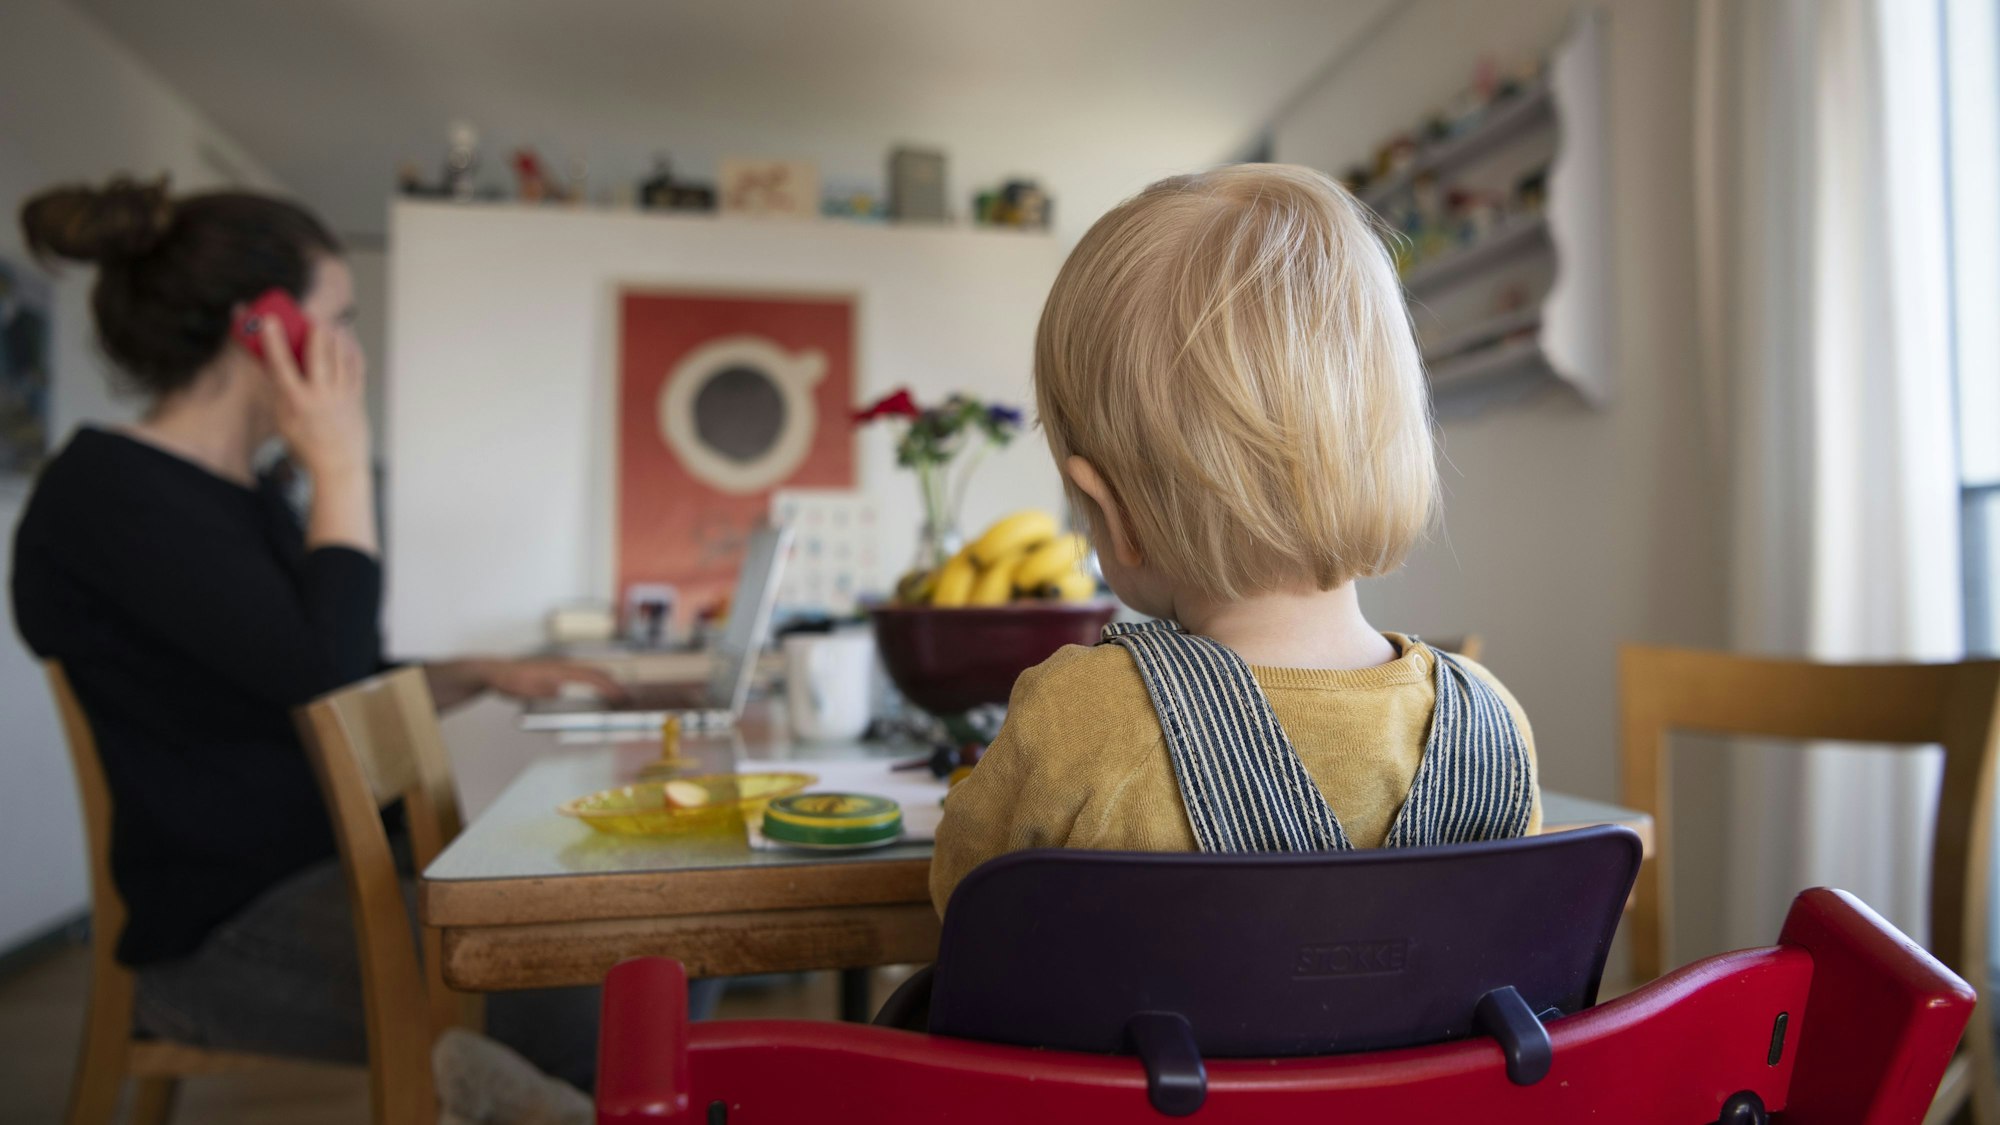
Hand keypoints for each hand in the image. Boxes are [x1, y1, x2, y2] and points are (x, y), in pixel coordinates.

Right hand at [260, 316, 369, 479]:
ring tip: (328, 322)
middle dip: (314, 329)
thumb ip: (278, 386)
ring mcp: (342, 395)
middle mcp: (320, 396)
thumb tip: (268, 356)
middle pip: (319, 353)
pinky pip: (356, 365)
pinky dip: (351, 348)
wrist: (338, 463)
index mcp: (295, 402)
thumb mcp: (282, 416)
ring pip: (340, 355)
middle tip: (309, 314)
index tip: (270, 320)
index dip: (274, 340)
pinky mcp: (357, 395)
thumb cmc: (305, 441)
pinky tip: (346, 338)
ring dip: (335, 334)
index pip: (281, 365)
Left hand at [479, 660, 629, 702]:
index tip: (621, 696)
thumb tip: (559, 690)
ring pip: (588, 672)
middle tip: (626, 697)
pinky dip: (592, 681)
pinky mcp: (554, 672)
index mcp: (559, 670)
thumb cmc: (510, 680)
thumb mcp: (526, 690)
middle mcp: (562, 666)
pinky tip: (592, 689)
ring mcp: (559, 668)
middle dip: (612, 684)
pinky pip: (579, 675)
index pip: (591, 677)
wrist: (495, 672)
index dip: (608, 687)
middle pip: (594, 672)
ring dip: (603, 682)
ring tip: (616, 693)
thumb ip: (544, 691)